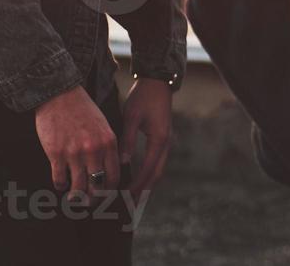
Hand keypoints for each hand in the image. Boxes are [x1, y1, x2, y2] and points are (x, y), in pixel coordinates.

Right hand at [33, 85, 117, 200]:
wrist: (61, 96)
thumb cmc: (83, 110)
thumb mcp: (103, 125)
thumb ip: (107, 145)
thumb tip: (108, 167)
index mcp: (109, 142)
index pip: (114, 175)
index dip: (110, 190)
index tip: (106, 196)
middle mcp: (94, 150)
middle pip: (97, 185)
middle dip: (94, 199)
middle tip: (90, 204)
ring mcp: (74, 153)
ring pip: (78, 186)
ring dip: (76, 196)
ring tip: (74, 199)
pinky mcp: (56, 153)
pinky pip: (59, 178)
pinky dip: (60, 185)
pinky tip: (61, 185)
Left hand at [121, 77, 172, 196]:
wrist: (157, 82)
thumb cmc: (143, 98)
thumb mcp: (132, 117)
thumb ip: (128, 140)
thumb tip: (124, 162)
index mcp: (159, 139)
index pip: (148, 168)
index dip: (138, 184)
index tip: (126, 198)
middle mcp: (165, 143)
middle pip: (157, 173)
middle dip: (144, 191)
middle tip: (131, 207)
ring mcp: (165, 141)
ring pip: (158, 169)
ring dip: (147, 184)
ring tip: (134, 198)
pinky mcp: (161, 139)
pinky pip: (156, 162)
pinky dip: (148, 174)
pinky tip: (138, 179)